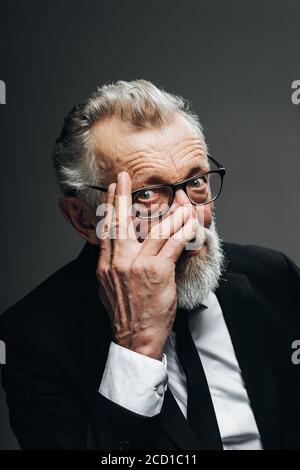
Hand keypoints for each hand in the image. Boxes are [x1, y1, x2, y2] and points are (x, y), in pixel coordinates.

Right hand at [96, 171, 197, 359]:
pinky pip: (173, 243)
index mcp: (106, 265)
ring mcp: (138, 264)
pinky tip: (191, 225)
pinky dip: (184, 232)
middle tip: (123, 178)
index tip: (112, 191)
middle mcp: (119, 261)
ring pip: (155, 230)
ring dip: (171, 216)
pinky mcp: (157, 270)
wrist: (135, 337)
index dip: (110, 207)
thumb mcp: (108, 289)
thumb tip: (114, 250)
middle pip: (122, 222)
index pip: (107, 230)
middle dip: (123, 197)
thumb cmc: (126, 315)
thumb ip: (112, 266)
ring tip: (181, 205)